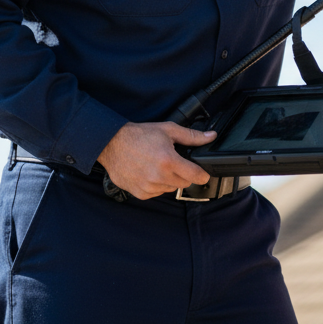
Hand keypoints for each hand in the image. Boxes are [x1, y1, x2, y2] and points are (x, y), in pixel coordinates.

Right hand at [96, 121, 216, 199]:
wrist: (112, 144)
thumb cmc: (139, 135)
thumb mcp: (168, 130)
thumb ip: (192, 136)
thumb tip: (211, 136)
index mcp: (168, 161)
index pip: (196, 176)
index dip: (202, 174)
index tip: (203, 173)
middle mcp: (159, 177)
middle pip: (184, 183)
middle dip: (183, 173)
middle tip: (173, 162)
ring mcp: (149, 187)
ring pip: (170, 188)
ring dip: (169, 180)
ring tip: (159, 166)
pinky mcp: (140, 193)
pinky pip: (157, 193)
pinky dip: (157, 185)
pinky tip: (149, 173)